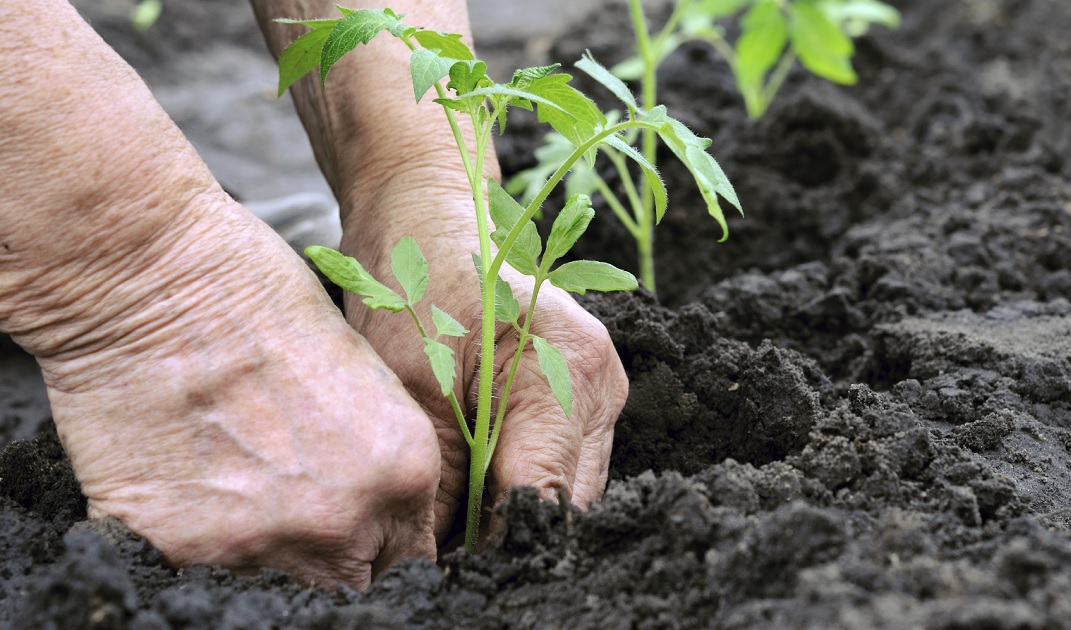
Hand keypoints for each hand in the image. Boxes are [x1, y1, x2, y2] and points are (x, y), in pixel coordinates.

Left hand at [339, 183, 627, 542]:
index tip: (445, 566)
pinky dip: (520, 482)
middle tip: (442, 550)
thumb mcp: (410, 389)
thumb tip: (437, 561)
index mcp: (569, 371)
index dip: (494, 544)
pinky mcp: (587, 394)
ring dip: (515, 510)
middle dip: (507, 534)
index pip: (545, 497)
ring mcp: (602, 389)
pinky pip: (562, 463)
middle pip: (568, 503)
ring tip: (453, 516)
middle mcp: (602, 383)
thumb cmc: (413, 283)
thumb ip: (438, 482)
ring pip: (569, 489)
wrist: (427, 216)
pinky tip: (476, 483)